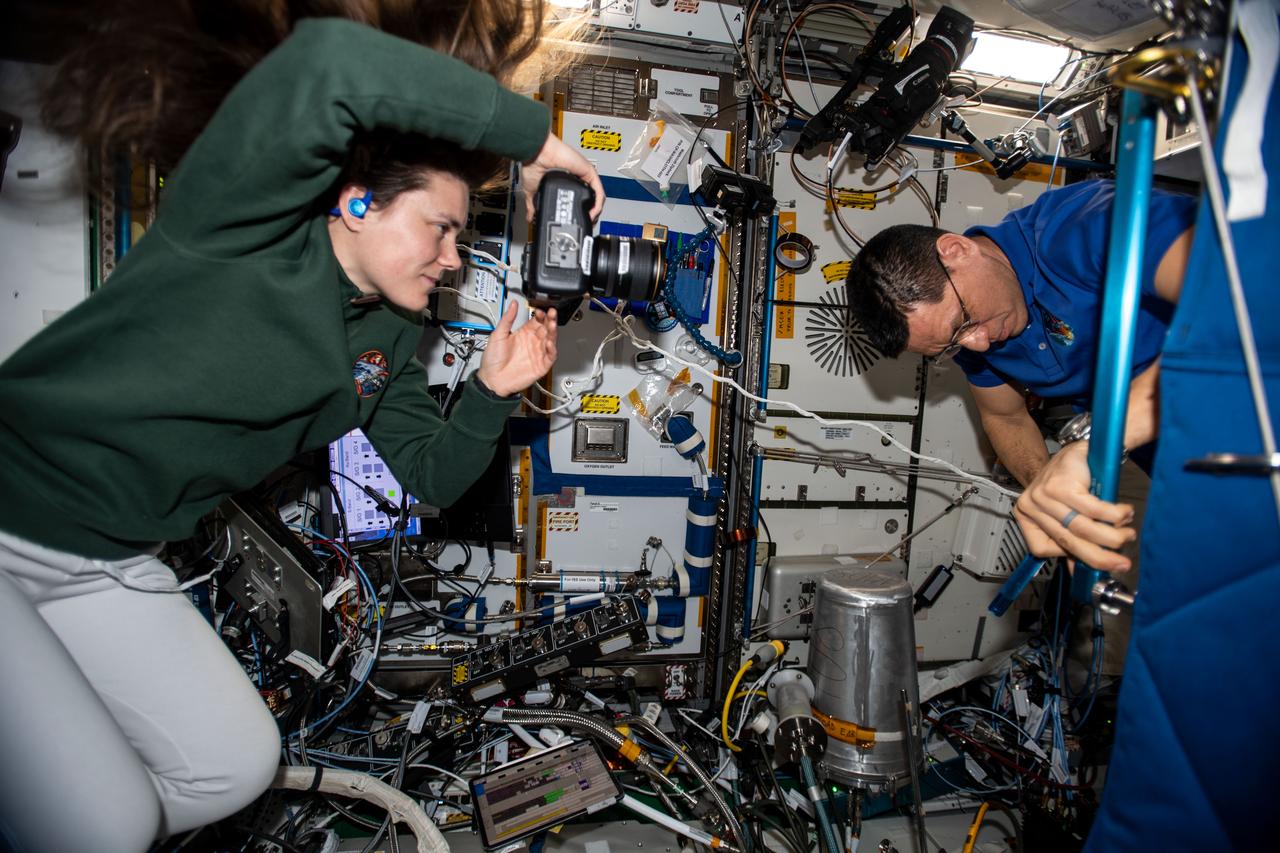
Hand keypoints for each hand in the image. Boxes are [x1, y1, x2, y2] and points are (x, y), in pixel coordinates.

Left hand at [475, 300, 557, 397]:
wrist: (492, 380)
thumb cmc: (493, 360)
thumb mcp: (498, 334)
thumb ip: (507, 318)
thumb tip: (513, 304)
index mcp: (523, 334)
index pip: (536, 320)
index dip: (540, 314)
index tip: (540, 309)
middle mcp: (532, 342)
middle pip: (546, 328)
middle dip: (550, 319)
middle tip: (551, 312)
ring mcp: (537, 353)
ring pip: (550, 339)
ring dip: (553, 331)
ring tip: (552, 324)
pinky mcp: (541, 365)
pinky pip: (551, 356)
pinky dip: (552, 349)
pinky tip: (549, 342)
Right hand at [522, 132, 604, 221]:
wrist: (537, 153)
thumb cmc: (534, 164)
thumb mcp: (532, 190)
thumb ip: (532, 204)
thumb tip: (529, 216)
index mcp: (567, 181)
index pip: (579, 198)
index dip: (581, 212)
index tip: (577, 222)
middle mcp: (577, 177)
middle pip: (591, 199)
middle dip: (590, 214)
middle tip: (586, 224)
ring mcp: (584, 174)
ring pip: (597, 196)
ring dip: (596, 211)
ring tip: (590, 220)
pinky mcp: (588, 172)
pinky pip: (598, 190)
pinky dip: (597, 204)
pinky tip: (593, 213)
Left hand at [1013, 441, 1136, 572]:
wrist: (1075, 453)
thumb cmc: (1068, 483)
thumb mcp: (1065, 514)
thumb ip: (1070, 542)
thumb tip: (1079, 571)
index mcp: (1026, 518)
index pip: (1044, 548)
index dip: (1074, 559)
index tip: (1100, 566)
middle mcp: (1030, 507)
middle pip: (1067, 541)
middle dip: (1100, 557)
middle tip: (1122, 562)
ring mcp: (1043, 495)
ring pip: (1082, 528)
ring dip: (1112, 536)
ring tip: (1127, 534)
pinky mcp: (1062, 485)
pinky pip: (1093, 510)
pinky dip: (1114, 515)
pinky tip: (1124, 514)